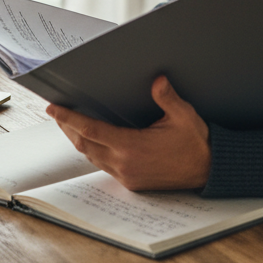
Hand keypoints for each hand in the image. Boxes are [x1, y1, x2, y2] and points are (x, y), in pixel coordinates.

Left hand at [46, 75, 211, 190]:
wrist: (209, 171)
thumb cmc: (197, 142)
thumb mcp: (184, 116)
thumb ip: (168, 98)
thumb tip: (157, 80)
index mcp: (133, 146)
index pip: (91, 129)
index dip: (69, 118)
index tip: (54, 109)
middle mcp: (125, 163)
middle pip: (84, 143)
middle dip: (67, 127)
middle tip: (56, 112)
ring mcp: (127, 175)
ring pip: (91, 156)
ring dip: (78, 139)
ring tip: (68, 123)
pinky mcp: (131, 182)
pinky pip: (103, 165)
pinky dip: (92, 150)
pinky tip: (91, 140)